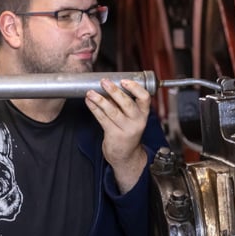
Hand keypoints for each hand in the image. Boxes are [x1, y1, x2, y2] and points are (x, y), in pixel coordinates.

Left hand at [85, 78, 150, 192]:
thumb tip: (109, 86)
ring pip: (112, 111)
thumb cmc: (128, 132)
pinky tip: (89, 102)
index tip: (124, 80)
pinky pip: (103, 119)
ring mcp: (126, 129)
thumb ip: (123, 104)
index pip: (145, 98)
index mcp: (143, 114)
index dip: (135, 88)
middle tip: (104, 82)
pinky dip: (94, 109)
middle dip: (114, 91)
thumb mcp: (132, 118)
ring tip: (91, 92)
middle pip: (127, 103)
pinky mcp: (114, 135)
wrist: (126, 155)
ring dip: (100, 100)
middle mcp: (137, 121)